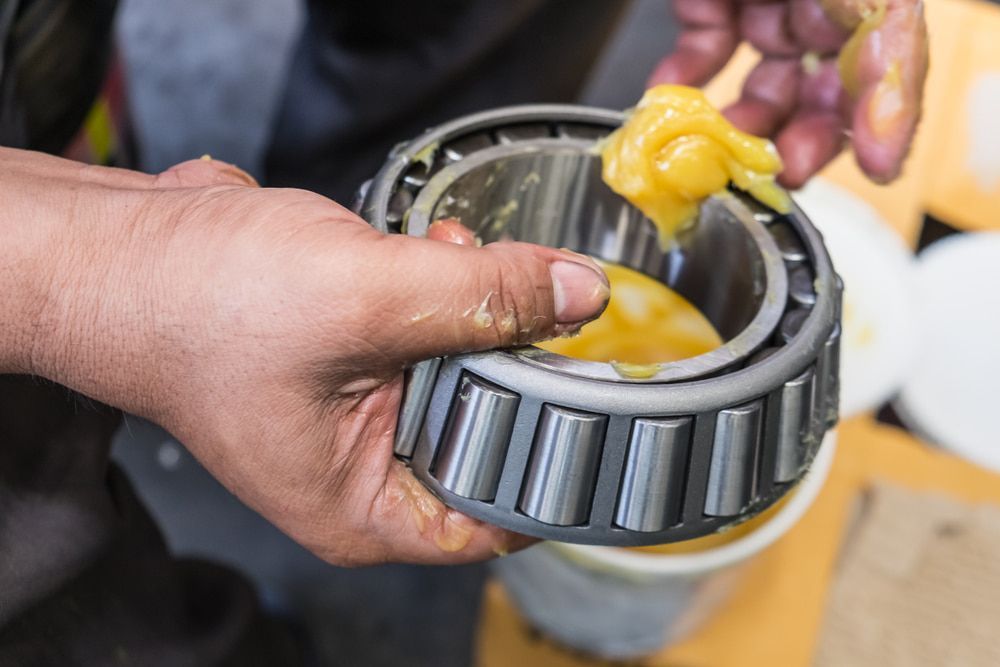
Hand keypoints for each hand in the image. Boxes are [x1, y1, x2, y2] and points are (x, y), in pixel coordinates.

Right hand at [4, 149, 609, 565]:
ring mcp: (355, 413)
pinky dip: (443, 291)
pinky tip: (435, 249)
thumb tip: (577, 294)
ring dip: (478, 311)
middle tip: (522, 302)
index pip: (498, 518)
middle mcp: (363, 471)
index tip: (605, 405)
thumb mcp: (366, 298)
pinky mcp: (351, 357)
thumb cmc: (197, 307)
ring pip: (462, 371)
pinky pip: (427, 333)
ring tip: (458, 257)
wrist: (121, 249)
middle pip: (489, 430)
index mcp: (364, 507)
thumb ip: (484, 298)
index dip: (559, 463)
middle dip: (512, 357)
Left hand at [649, 0, 928, 186]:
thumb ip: (874, 25)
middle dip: (802, 142)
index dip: (888, 119)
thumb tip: (883, 106)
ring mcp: (768, 8)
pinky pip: (705, 57)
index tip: (879, 167)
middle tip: (778, 177)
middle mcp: (821, 6)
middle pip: (828, 94)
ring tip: (716, 155)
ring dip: (742, 131)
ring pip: (766, 89)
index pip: (893, 64)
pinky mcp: (713, 6)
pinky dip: (687, 88)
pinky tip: (670, 103)